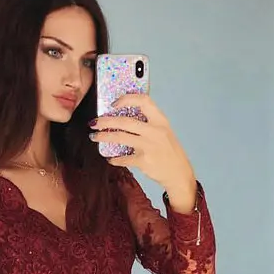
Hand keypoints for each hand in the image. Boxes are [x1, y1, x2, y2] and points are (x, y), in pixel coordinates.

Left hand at [90, 94, 197, 210]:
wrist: (179, 174)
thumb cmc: (169, 152)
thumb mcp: (164, 132)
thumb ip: (149, 123)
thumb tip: (124, 117)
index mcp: (160, 120)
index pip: (143, 101)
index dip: (126, 99)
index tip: (113, 103)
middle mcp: (155, 131)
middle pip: (125, 121)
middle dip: (106, 121)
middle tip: (95, 122)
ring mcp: (149, 146)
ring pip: (120, 137)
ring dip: (104, 137)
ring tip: (95, 137)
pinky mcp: (144, 161)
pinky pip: (123, 158)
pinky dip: (114, 159)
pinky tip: (110, 158)